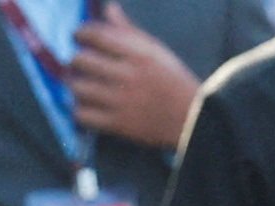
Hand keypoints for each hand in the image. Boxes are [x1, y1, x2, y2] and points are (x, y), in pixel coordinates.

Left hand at [68, 5, 197, 150]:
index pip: (95, 34)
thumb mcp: (157, 52)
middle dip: (78, 61)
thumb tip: (108, 7)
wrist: (197, 123)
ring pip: (78, 87)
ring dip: (78, 86)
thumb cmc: (175, 83)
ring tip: (85, 88)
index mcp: (139, 55)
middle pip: (80, 60)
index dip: (80, 33)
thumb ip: (129, 31)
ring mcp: (123, 102)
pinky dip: (81, 111)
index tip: (80, 38)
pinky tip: (90, 109)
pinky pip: (82, 114)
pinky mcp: (120, 125)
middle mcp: (129, 76)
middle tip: (83, 66)